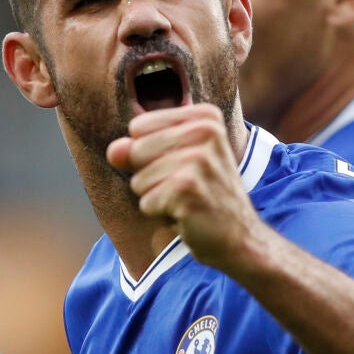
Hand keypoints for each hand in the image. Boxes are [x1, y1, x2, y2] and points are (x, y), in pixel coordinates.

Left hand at [106, 104, 263, 271]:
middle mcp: (206, 131)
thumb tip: (113, 151)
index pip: (138, 127)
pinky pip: (146, 202)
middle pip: (135, 151)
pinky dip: (160, 213)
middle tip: (184, 187)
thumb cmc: (202, 195)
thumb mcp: (171, 162)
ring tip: (186, 200)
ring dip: (156, 197)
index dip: (148, 153)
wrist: (239, 237)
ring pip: (138, 179)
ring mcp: (199, 160)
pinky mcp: (188, 189)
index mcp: (205, 117)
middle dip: (149, 177)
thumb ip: (137, 149)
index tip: (181, 166)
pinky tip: (187, 214)